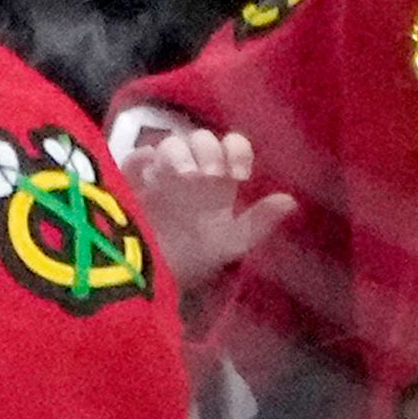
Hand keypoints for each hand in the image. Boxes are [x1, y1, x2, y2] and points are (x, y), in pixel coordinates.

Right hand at [119, 122, 291, 289]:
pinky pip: (133, 160)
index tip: (238, 174)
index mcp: (217, 183)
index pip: (231, 147)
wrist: (148, 279)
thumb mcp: (230, 244)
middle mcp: (190, 173)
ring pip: (168, 144)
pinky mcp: (127, 184)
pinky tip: (149, 168)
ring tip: (184, 175)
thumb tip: (290, 200)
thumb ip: (259, 222)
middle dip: (207, 149)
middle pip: (200, 139)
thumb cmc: (192, 262)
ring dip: (179, 152)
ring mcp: (158, 177)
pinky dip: (141, 158)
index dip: (236, 150)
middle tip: (208, 175)